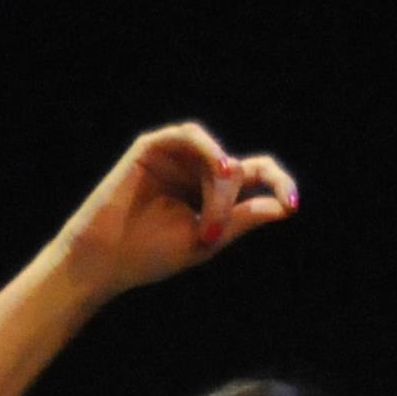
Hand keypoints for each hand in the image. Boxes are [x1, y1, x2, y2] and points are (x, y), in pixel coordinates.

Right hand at [49, 123, 298, 300]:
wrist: (104, 260)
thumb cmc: (149, 255)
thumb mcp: (208, 239)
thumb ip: (243, 218)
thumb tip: (285, 206)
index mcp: (211, 193)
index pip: (257, 175)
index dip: (279, 184)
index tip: (292, 205)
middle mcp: (196, 170)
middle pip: (237, 170)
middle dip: (227, 203)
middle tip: (208, 234)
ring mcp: (175, 157)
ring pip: (216, 156)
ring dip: (217, 186)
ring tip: (207, 219)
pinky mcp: (152, 147)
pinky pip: (189, 134)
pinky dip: (207, 148)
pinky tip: (217, 168)